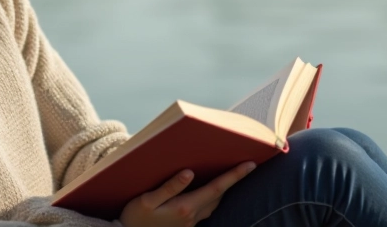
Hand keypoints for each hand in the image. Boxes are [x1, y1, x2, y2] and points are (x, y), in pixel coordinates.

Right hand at [117, 161, 256, 226]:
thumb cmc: (136, 217)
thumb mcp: (147, 200)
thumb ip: (169, 187)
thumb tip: (189, 173)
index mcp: (185, 207)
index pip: (216, 188)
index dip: (234, 176)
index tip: (250, 164)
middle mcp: (192, 216)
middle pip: (220, 195)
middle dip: (235, 180)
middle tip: (248, 164)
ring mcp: (190, 222)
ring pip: (214, 203)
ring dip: (225, 190)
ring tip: (232, 174)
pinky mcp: (186, 225)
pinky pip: (206, 209)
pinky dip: (213, 197)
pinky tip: (211, 190)